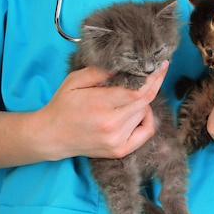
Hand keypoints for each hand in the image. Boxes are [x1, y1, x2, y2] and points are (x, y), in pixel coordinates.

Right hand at [33, 61, 168, 159]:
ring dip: (142, 101)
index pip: (138, 91)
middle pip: (145, 101)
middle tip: (155, 72)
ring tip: (129, 96)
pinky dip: (146, 119)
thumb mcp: (75, 80)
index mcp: (101, 105)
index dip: (153, 77)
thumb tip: (125, 63)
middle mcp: (112, 125)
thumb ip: (101, 71)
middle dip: (153, 84)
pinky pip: (146, 132)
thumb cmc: (63, 105)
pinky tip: (137, 112)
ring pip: (145, 113)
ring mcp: (117, 140)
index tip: (161, 64)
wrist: (52, 136)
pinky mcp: (120, 150)